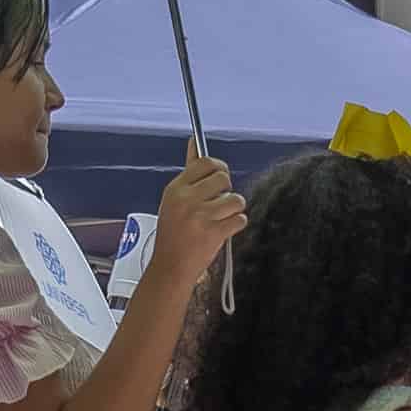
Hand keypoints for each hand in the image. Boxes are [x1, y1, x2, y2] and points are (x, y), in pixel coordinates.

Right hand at [154, 151, 247, 273]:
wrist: (170, 267)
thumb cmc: (173, 234)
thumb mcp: (173, 200)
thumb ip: (189, 173)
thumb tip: (194, 142)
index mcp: (176, 189)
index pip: (205, 162)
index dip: (218, 169)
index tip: (218, 178)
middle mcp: (187, 199)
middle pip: (224, 178)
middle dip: (226, 191)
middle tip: (218, 204)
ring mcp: (200, 216)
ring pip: (236, 199)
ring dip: (233, 210)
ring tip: (221, 219)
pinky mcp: (214, 232)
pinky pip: (240, 219)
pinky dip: (236, 225)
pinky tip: (224, 230)